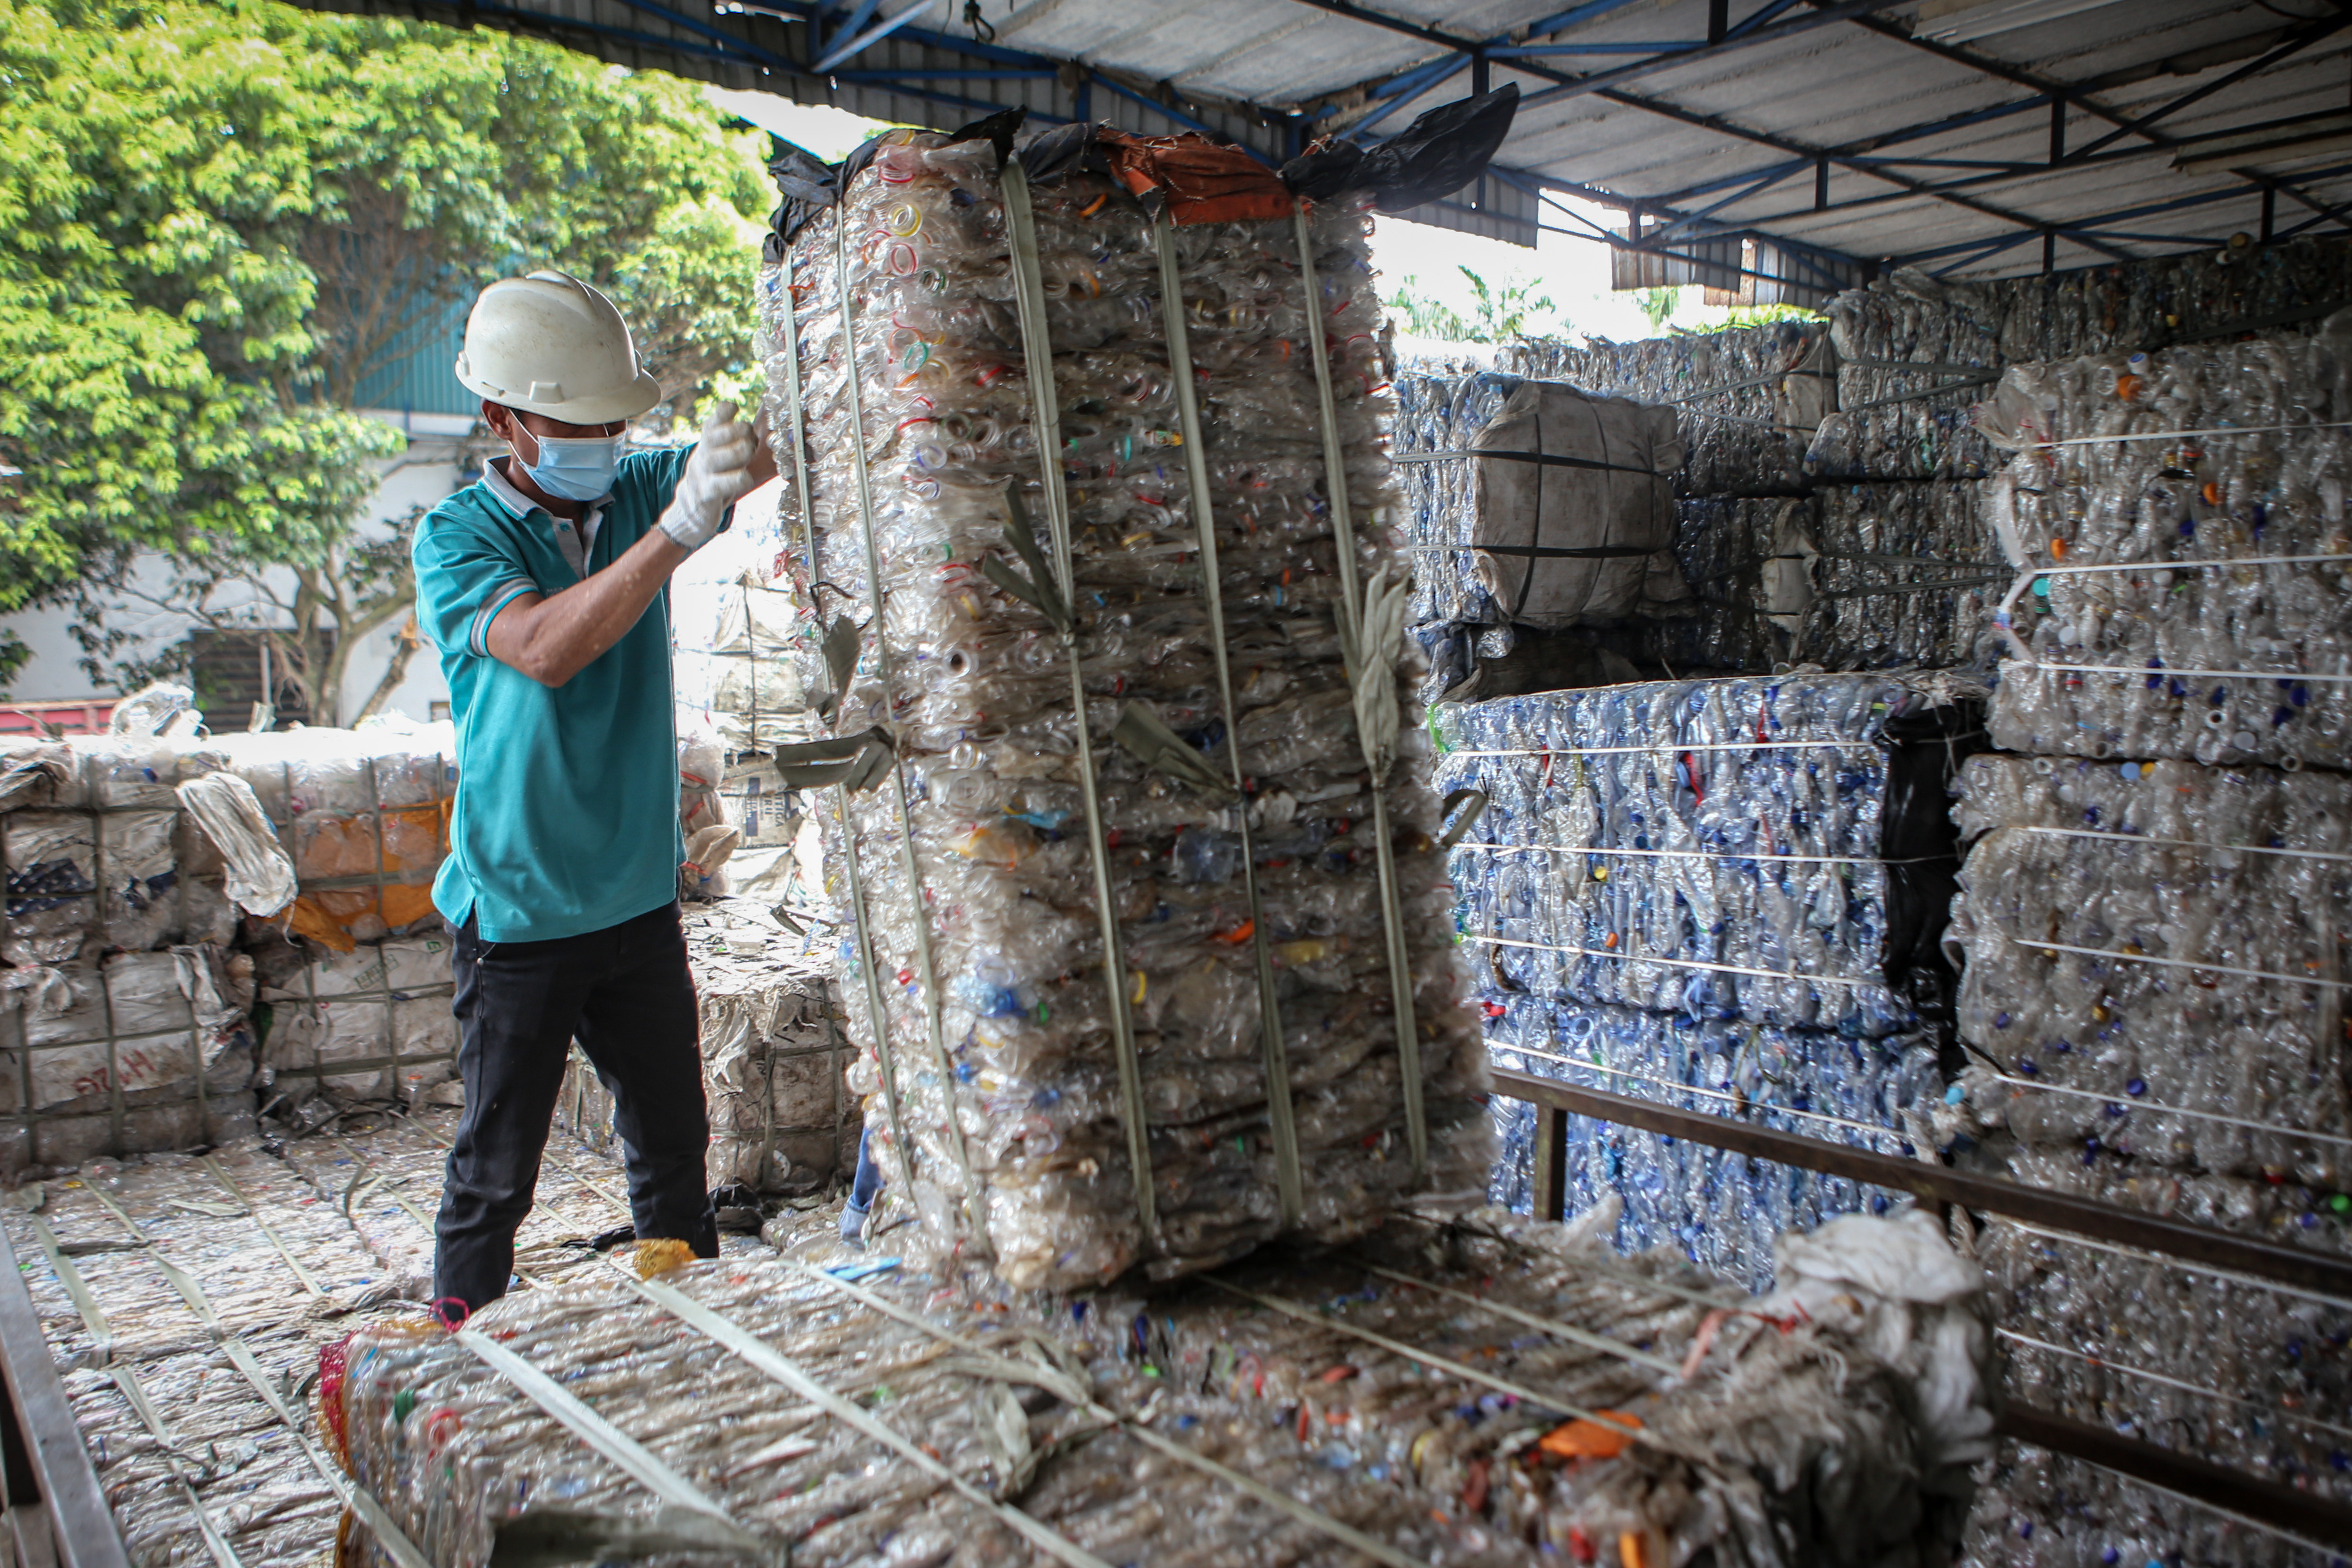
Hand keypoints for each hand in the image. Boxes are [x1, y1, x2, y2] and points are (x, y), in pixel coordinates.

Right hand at [659, 402, 759, 551]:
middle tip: (751, 439)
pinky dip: (738, 479)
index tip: (735, 408)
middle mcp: (702, 454)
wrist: (692, 507)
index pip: (713, 421)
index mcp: (707, 442)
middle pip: (716, 435)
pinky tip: (745, 478)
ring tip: (749, 453)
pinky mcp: (706, 493)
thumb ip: (735, 438)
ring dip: (738, 451)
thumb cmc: (717, 475)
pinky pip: (722, 483)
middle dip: (738, 432)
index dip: (724, 411)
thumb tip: (759, 427)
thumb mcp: (722, 452)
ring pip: (717, 457)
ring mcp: (702, 473)